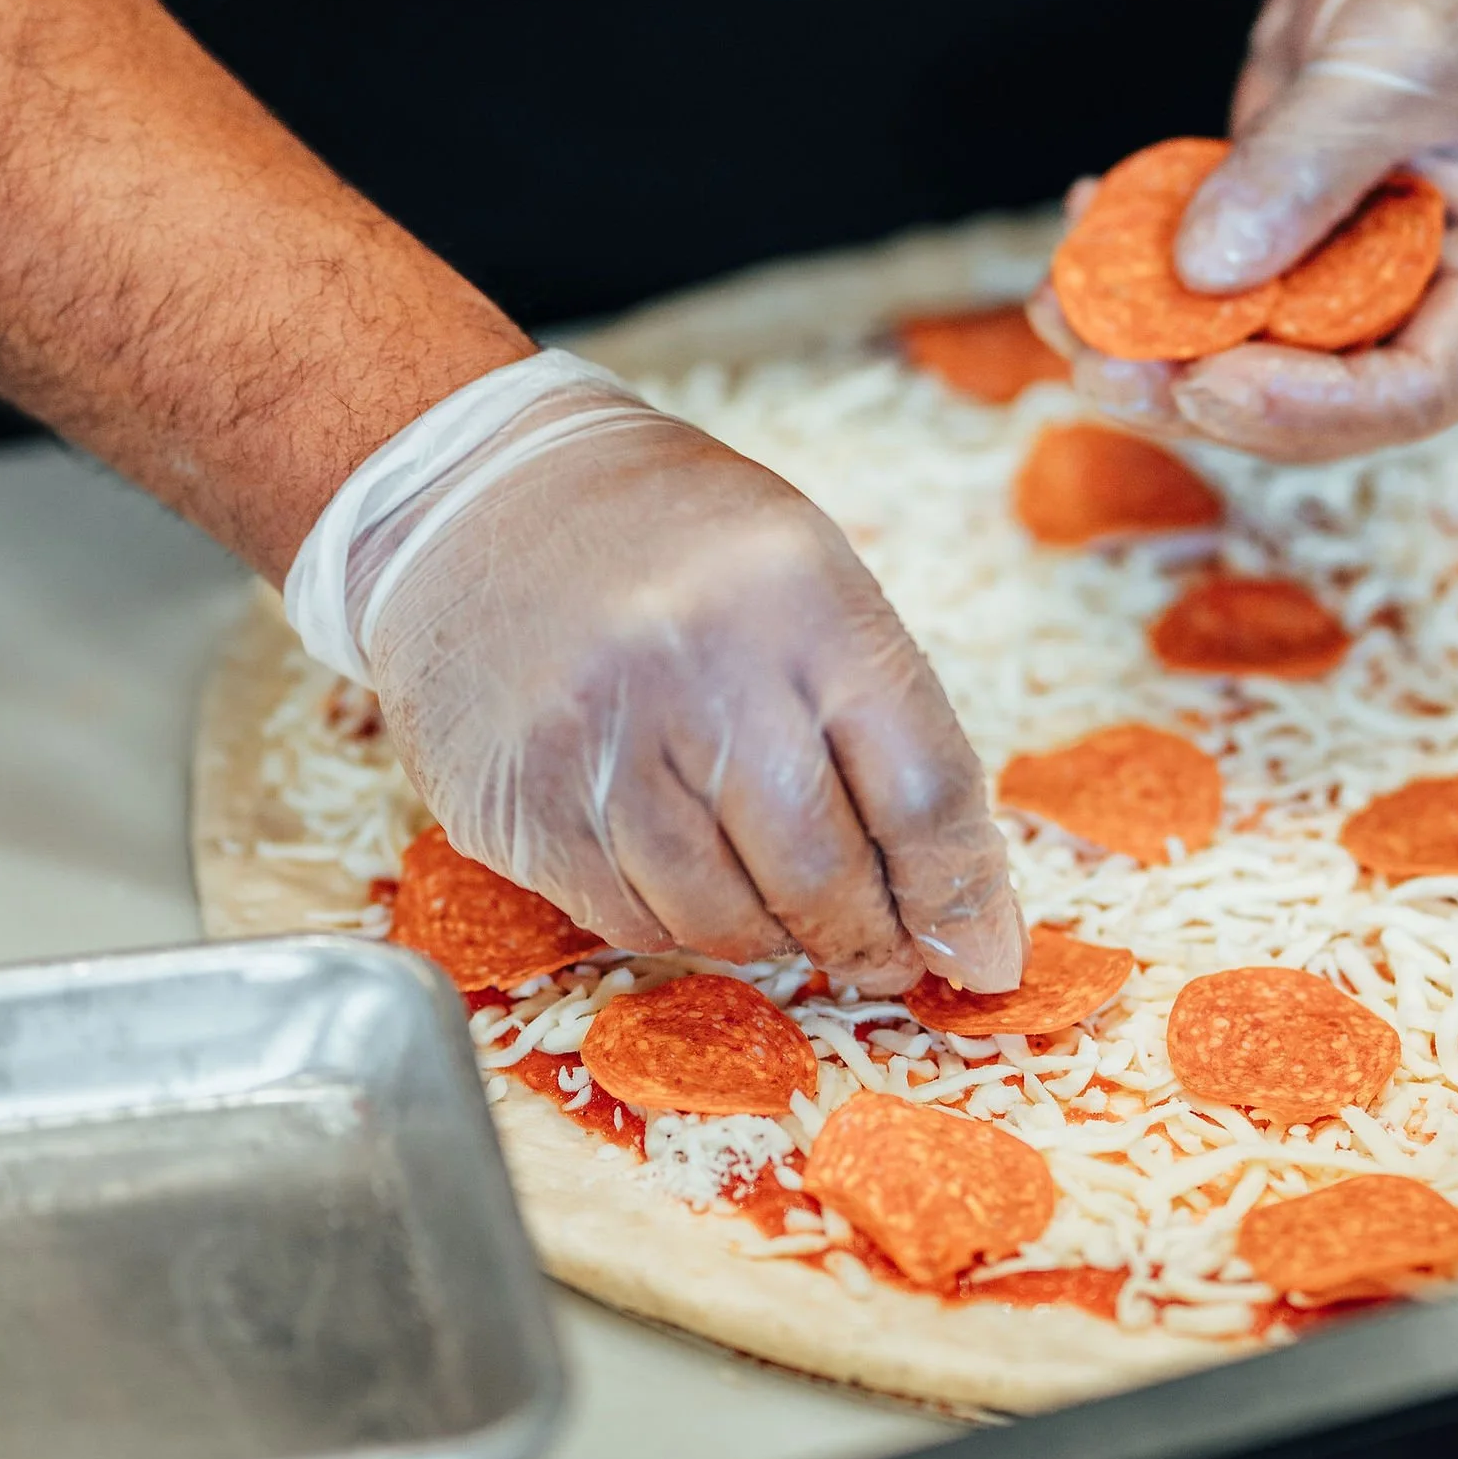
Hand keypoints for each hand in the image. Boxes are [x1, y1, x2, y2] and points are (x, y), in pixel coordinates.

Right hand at [285, 355, 1025, 994]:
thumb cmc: (671, 544)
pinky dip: (682, 926)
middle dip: (870, 940)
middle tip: (886, 959)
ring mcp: (601, 742)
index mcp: (801, 597)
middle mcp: (700, 668)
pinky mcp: (524, 806)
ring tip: (789, 916)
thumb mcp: (806, 579)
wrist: (474, 499)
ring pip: (725, 917)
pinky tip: (691, 883)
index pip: (920, 787)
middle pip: (824, 872)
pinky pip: (632, 919)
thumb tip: (963, 908)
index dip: (961, 894)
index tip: (983, 955)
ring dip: (776, 940)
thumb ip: (888, 725)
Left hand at [1036, 0, 1457, 462]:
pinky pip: (1223, 295)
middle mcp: (1448, 311)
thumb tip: (1205, 271)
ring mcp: (1373, 291)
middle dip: (1197, 389)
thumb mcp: (1394, 60)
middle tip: (1095, 366)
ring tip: (1058, 306)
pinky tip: (1087, 230)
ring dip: (1149, 346)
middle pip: (1319, 402)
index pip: (1413, 394)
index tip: (1201, 380)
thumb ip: (1302, 166)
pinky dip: (1149, 276)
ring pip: (1254, 362)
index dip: (1302, 406)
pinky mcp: (1304, 256)